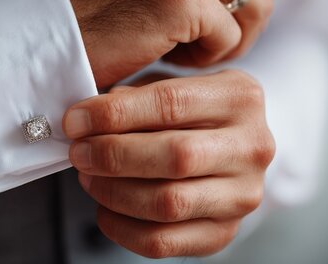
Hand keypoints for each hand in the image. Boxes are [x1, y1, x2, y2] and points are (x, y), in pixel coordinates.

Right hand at [62, 0, 278, 87]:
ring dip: (232, 37)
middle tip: (214, 43)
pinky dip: (207, 57)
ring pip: (255, 4)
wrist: (54, 34)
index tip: (214, 23)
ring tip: (191, 51)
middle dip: (250, 17)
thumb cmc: (100, 12)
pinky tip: (171, 57)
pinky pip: (230, 35)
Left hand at [62, 70, 274, 257]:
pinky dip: (122, 228)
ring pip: (169, 202)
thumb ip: (135, 95)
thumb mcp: (171, 85)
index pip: (170, 103)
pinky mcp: (224, 232)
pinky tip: (103, 209)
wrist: (227, 148)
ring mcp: (243, 195)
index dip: (114, 114)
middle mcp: (252, 147)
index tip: (75, 121)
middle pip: (175, 156)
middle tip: (79, 152)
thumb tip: (88, 119)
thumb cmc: (190, 112)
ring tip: (88, 178)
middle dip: (113, 155)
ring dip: (114, 192)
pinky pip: (164, 241)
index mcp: (240, 97)